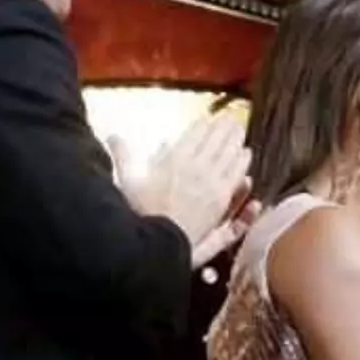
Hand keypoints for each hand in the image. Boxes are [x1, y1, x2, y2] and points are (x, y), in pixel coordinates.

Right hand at [114, 112, 254, 262]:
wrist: (160, 241)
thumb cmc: (141, 213)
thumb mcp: (127, 181)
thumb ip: (123, 156)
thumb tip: (113, 136)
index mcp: (174, 158)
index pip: (195, 134)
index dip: (204, 124)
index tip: (209, 119)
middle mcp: (196, 165)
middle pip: (216, 139)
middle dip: (224, 127)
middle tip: (231, 120)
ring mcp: (212, 181)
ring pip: (229, 154)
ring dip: (235, 140)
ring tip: (240, 132)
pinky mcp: (222, 198)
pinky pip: (236, 173)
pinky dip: (242, 162)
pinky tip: (246, 155)